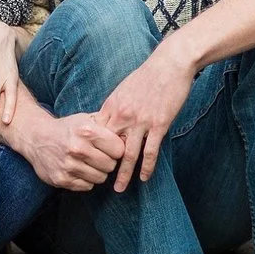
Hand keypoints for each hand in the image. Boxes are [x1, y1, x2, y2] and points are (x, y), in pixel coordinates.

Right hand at [4, 108, 124, 191]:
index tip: (110, 147)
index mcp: (86, 131)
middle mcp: (77, 148)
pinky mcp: (62, 179)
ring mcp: (69, 166)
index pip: (119, 149)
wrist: (36, 138)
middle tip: (98, 156)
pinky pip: (87, 186)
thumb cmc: (67, 128)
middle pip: (111, 165)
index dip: (116, 149)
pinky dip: (86, 180)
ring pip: (101, 178)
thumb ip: (108, 126)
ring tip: (88, 163)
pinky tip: (78, 170)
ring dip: (97, 172)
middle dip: (108, 162)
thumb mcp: (86, 119)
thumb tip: (130, 136)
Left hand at [97, 46, 195, 190]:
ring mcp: (140, 122)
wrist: (169, 64)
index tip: (85, 163)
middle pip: (107, 148)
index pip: (95, 134)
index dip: (90, 150)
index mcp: (111, 107)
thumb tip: (106, 119)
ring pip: (128, 155)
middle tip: (95, 182)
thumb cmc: (146, 75)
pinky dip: (147, 167)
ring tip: (118, 189)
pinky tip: (144, 178)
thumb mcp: (122, 90)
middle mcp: (122, 116)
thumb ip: (114, 107)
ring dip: (122, 174)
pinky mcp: (158, 125)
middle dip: (101, 166)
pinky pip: (151, 151)